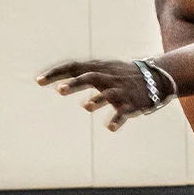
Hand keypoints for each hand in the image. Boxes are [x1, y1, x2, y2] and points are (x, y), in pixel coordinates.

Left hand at [38, 59, 164, 131]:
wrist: (155, 79)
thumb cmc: (122, 76)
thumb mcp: (103, 69)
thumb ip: (82, 72)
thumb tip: (58, 78)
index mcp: (99, 69)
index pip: (74, 67)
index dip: (57, 73)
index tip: (38, 80)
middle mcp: (108, 78)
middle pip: (90, 78)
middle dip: (75, 84)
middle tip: (59, 90)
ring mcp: (120, 91)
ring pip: (108, 94)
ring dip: (98, 100)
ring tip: (86, 107)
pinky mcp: (131, 104)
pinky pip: (124, 112)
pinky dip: (118, 118)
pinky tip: (110, 127)